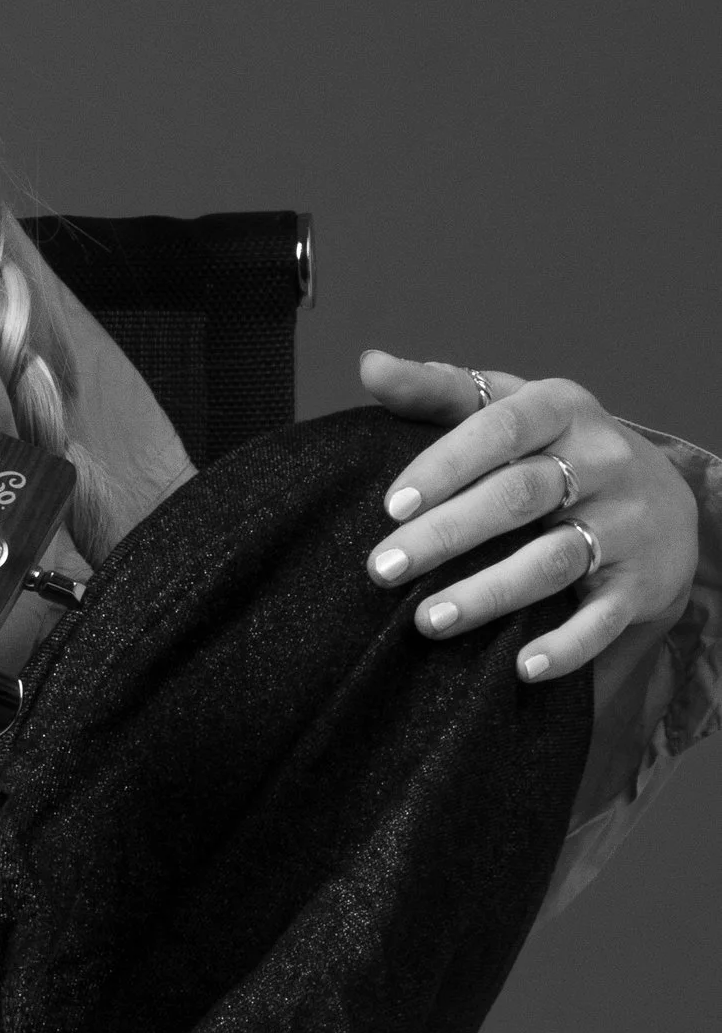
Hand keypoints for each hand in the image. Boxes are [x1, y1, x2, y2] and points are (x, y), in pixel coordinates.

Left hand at [359, 350, 698, 681]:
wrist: (663, 499)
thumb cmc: (558, 449)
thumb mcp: (510, 407)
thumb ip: (438, 390)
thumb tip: (369, 364)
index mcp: (561, 408)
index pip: (499, 427)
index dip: (444, 465)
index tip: (389, 507)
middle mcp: (602, 459)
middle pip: (518, 496)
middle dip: (446, 535)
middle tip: (382, 570)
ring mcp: (627, 521)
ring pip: (554, 558)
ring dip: (489, 593)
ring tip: (427, 621)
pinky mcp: (644, 581)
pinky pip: (604, 616)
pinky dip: (567, 645)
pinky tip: (523, 668)